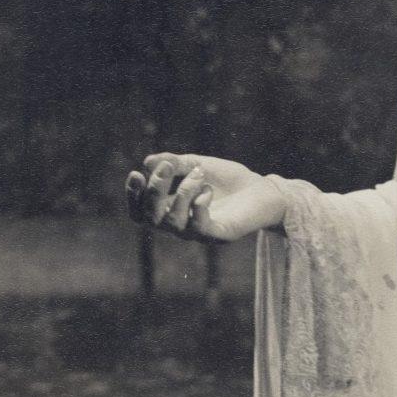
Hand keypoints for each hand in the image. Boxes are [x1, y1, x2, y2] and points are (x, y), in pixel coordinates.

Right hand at [124, 152, 286, 241]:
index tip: (137, 173)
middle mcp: (181, 224)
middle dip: (155, 190)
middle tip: (169, 167)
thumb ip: (174, 163)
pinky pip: (198, 228)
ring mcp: (199, 232)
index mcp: (172, 209)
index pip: (141, 212)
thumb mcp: (198, 164)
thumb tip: (148, 161)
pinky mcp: (219, 235)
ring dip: (182, 191)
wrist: (264, 190)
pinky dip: (198, 206)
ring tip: (200, 174)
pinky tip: (208, 191)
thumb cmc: (229, 180)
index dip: (133, 197)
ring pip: (173, 220)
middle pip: (151, 217)